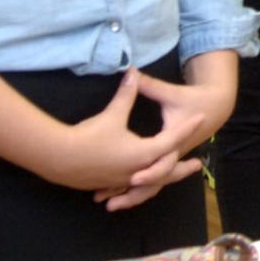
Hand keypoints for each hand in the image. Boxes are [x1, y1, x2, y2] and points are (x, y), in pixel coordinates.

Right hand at [50, 70, 203, 194]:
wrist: (59, 158)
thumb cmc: (89, 136)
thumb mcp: (112, 115)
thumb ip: (126, 95)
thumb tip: (133, 72)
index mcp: (143, 153)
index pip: (171, 139)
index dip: (186, 128)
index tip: (201, 120)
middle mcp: (137, 170)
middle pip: (167, 170)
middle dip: (182, 169)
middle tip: (197, 165)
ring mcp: (123, 180)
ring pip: (149, 184)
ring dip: (163, 179)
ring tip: (172, 176)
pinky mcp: (109, 184)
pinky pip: (131, 188)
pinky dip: (141, 187)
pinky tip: (139, 183)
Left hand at [91, 55, 236, 210]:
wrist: (215, 108)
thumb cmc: (194, 101)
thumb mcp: (169, 95)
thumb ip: (147, 86)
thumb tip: (130, 71)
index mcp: (173, 143)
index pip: (161, 161)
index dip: (147, 170)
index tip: (131, 177)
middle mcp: (170, 156)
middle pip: (153, 183)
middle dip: (131, 194)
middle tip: (108, 201)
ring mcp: (168, 161)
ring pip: (150, 188)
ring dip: (130, 197)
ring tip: (107, 204)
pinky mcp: (165, 161)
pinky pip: (149, 183)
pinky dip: (133, 190)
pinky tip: (114, 196)